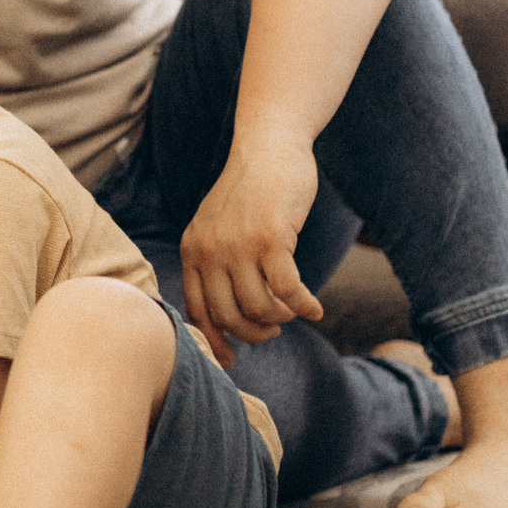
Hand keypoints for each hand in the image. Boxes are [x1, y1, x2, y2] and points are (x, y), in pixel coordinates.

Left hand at [178, 134, 324, 367]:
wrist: (269, 148)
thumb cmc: (250, 191)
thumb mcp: (218, 226)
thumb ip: (216, 262)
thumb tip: (231, 314)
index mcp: (192, 251)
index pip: (197, 310)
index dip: (215, 340)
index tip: (231, 359)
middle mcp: (209, 251)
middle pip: (228, 316)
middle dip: (253, 332)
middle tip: (272, 331)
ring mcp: (239, 246)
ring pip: (259, 307)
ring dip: (280, 317)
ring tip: (292, 312)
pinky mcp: (271, 240)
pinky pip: (287, 290)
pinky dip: (304, 306)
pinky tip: (316, 309)